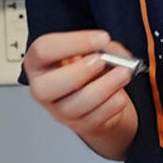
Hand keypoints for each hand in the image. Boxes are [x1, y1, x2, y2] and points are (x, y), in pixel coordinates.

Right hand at [25, 30, 137, 156]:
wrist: (102, 96)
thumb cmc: (91, 69)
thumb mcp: (93, 50)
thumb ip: (103, 47)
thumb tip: (116, 54)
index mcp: (40, 62)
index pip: (43, 50)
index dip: (73, 42)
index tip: (101, 38)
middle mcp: (43, 87)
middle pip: (46, 86)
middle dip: (79, 72)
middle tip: (102, 61)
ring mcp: (58, 110)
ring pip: (73, 105)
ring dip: (103, 88)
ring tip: (122, 74)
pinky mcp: (78, 124)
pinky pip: (92, 118)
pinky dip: (110, 106)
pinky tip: (119, 96)